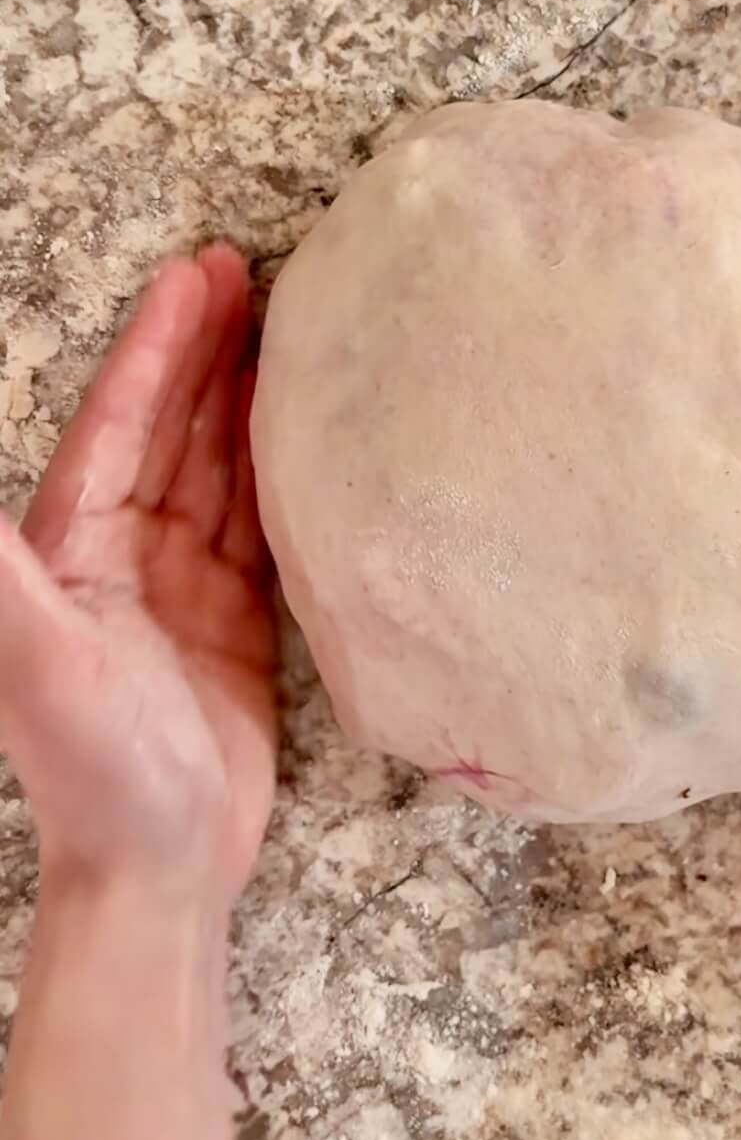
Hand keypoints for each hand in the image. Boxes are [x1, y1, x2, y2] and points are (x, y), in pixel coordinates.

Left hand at [0, 247, 275, 907]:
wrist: (158, 867)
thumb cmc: (94, 766)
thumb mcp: (34, 655)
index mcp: (71, 546)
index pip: (118, 423)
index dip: (154, 347)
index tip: (197, 274)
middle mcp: (123, 552)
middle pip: (169, 428)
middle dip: (202, 350)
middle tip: (249, 272)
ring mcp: (182, 585)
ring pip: (218, 467)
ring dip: (245, 399)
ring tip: (288, 333)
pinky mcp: (237, 619)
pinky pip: (259, 524)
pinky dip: (280, 473)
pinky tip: (307, 436)